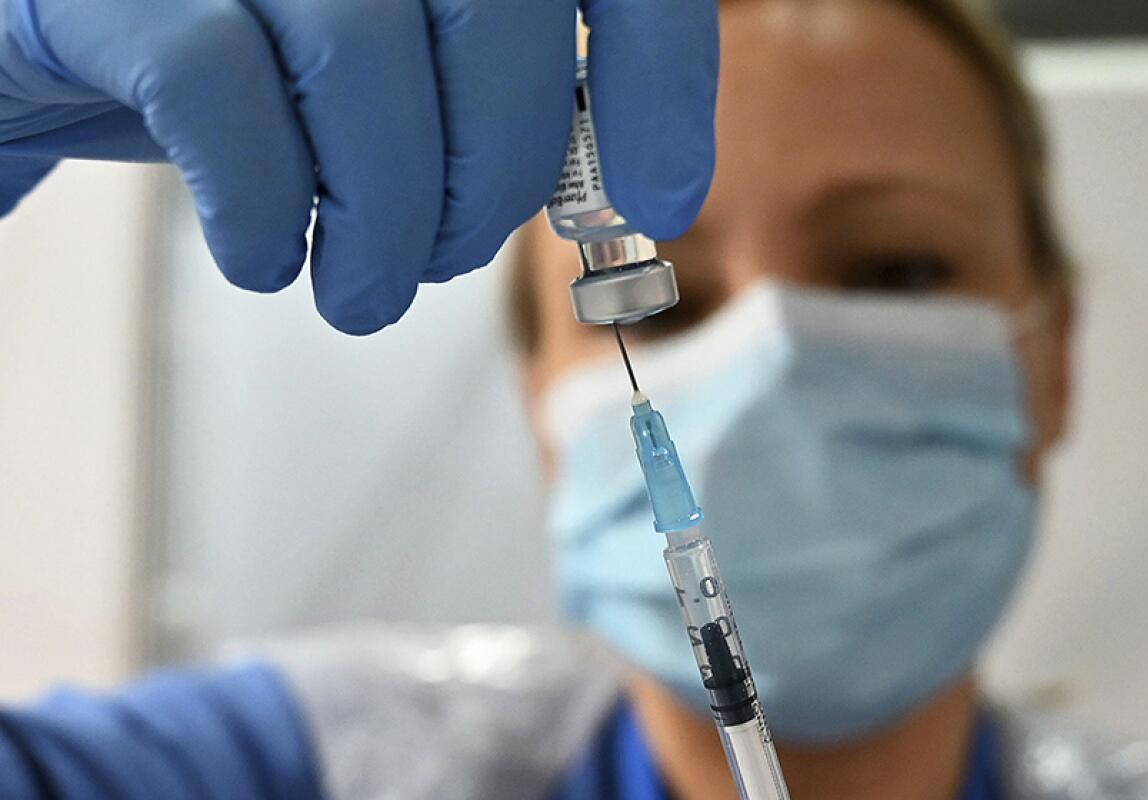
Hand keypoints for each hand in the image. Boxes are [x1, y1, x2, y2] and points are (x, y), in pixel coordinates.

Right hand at [0, 0, 717, 333]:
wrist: (55, 51)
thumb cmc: (253, 76)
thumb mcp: (398, 83)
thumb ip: (501, 107)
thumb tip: (629, 190)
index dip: (656, 73)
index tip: (661, 197)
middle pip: (494, 16)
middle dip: (493, 177)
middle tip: (446, 257)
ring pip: (361, 56)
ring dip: (385, 218)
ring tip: (360, 288)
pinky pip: (221, 90)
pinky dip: (261, 205)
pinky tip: (261, 253)